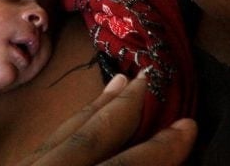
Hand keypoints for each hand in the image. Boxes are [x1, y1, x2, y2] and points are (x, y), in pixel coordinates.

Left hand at [14, 70, 196, 165]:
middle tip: (150, 77)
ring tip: (118, 82)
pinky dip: (65, 126)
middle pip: (91, 136)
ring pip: (62, 133)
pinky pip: (41, 144)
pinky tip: (78, 117)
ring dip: (95, 108)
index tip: (188, 126)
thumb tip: (165, 151)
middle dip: (125, 107)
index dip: (160, 149)